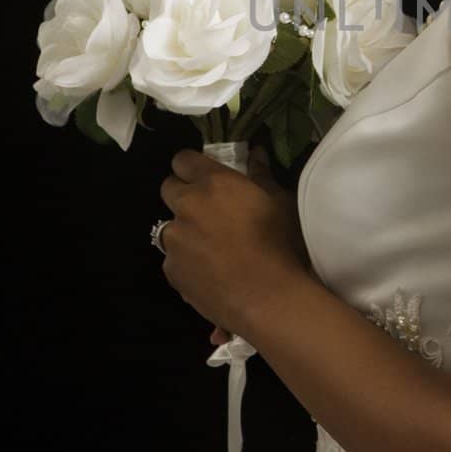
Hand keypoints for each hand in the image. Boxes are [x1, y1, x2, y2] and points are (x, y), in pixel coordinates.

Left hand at [157, 145, 312, 340]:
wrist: (267, 298)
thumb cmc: (282, 243)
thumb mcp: (281, 203)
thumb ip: (262, 176)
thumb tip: (256, 154)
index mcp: (213, 182)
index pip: (183, 160)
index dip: (191, 166)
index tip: (203, 176)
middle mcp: (187, 205)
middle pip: (168, 188)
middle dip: (183, 194)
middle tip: (207, 210)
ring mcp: (175, 239)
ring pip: (169, 227)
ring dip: (183, 230)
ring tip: (208, 248)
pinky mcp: (172, 270)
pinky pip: (173, 259)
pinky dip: (186, 262)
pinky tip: (209, 273)